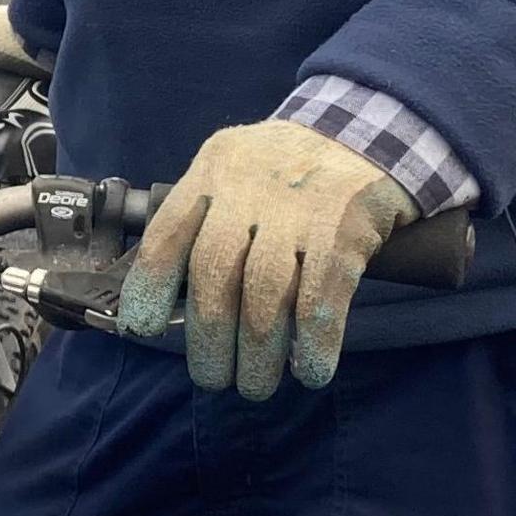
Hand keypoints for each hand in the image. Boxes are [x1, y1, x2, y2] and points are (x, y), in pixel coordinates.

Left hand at [117, 120, 414, 399]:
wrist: (373, 131)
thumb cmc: (291, 168)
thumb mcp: (238, 168)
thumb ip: (206, 218)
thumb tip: (175, 299)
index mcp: (214, 170)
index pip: (167, 232)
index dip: (149, 286)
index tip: (143, 328)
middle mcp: (249, 186)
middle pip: (214, 270)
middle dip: (209, 336)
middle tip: (212, 377)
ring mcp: (299, 207)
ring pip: (264, 290)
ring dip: (258, 350)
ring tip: (256, 385)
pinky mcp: (345, 228)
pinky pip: (322, 295)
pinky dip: (314, 341)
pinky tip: (311, 370)